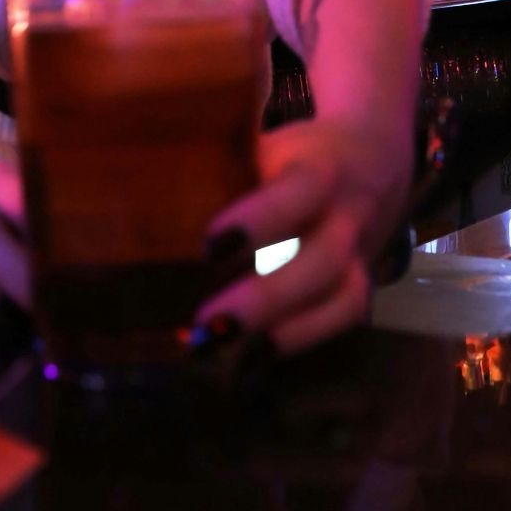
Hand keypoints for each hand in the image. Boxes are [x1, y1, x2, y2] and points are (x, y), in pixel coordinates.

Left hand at [193, 110, 413, 356]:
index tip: (210, 246)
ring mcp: (361, 253)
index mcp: (322, 168)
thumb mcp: (265, 145)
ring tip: (236, 361)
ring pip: (344, 297)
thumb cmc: (293, 152)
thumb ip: (222, 170)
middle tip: (206, 324)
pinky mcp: (361, 282)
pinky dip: (300, 342)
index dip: (261, 219)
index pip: (301, 191)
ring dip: (289, 332)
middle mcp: (349, 214)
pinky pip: (343, 318)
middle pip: (323, 259)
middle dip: (267, 297)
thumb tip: (136, 203)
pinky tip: (254, 365)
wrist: (374, 155)